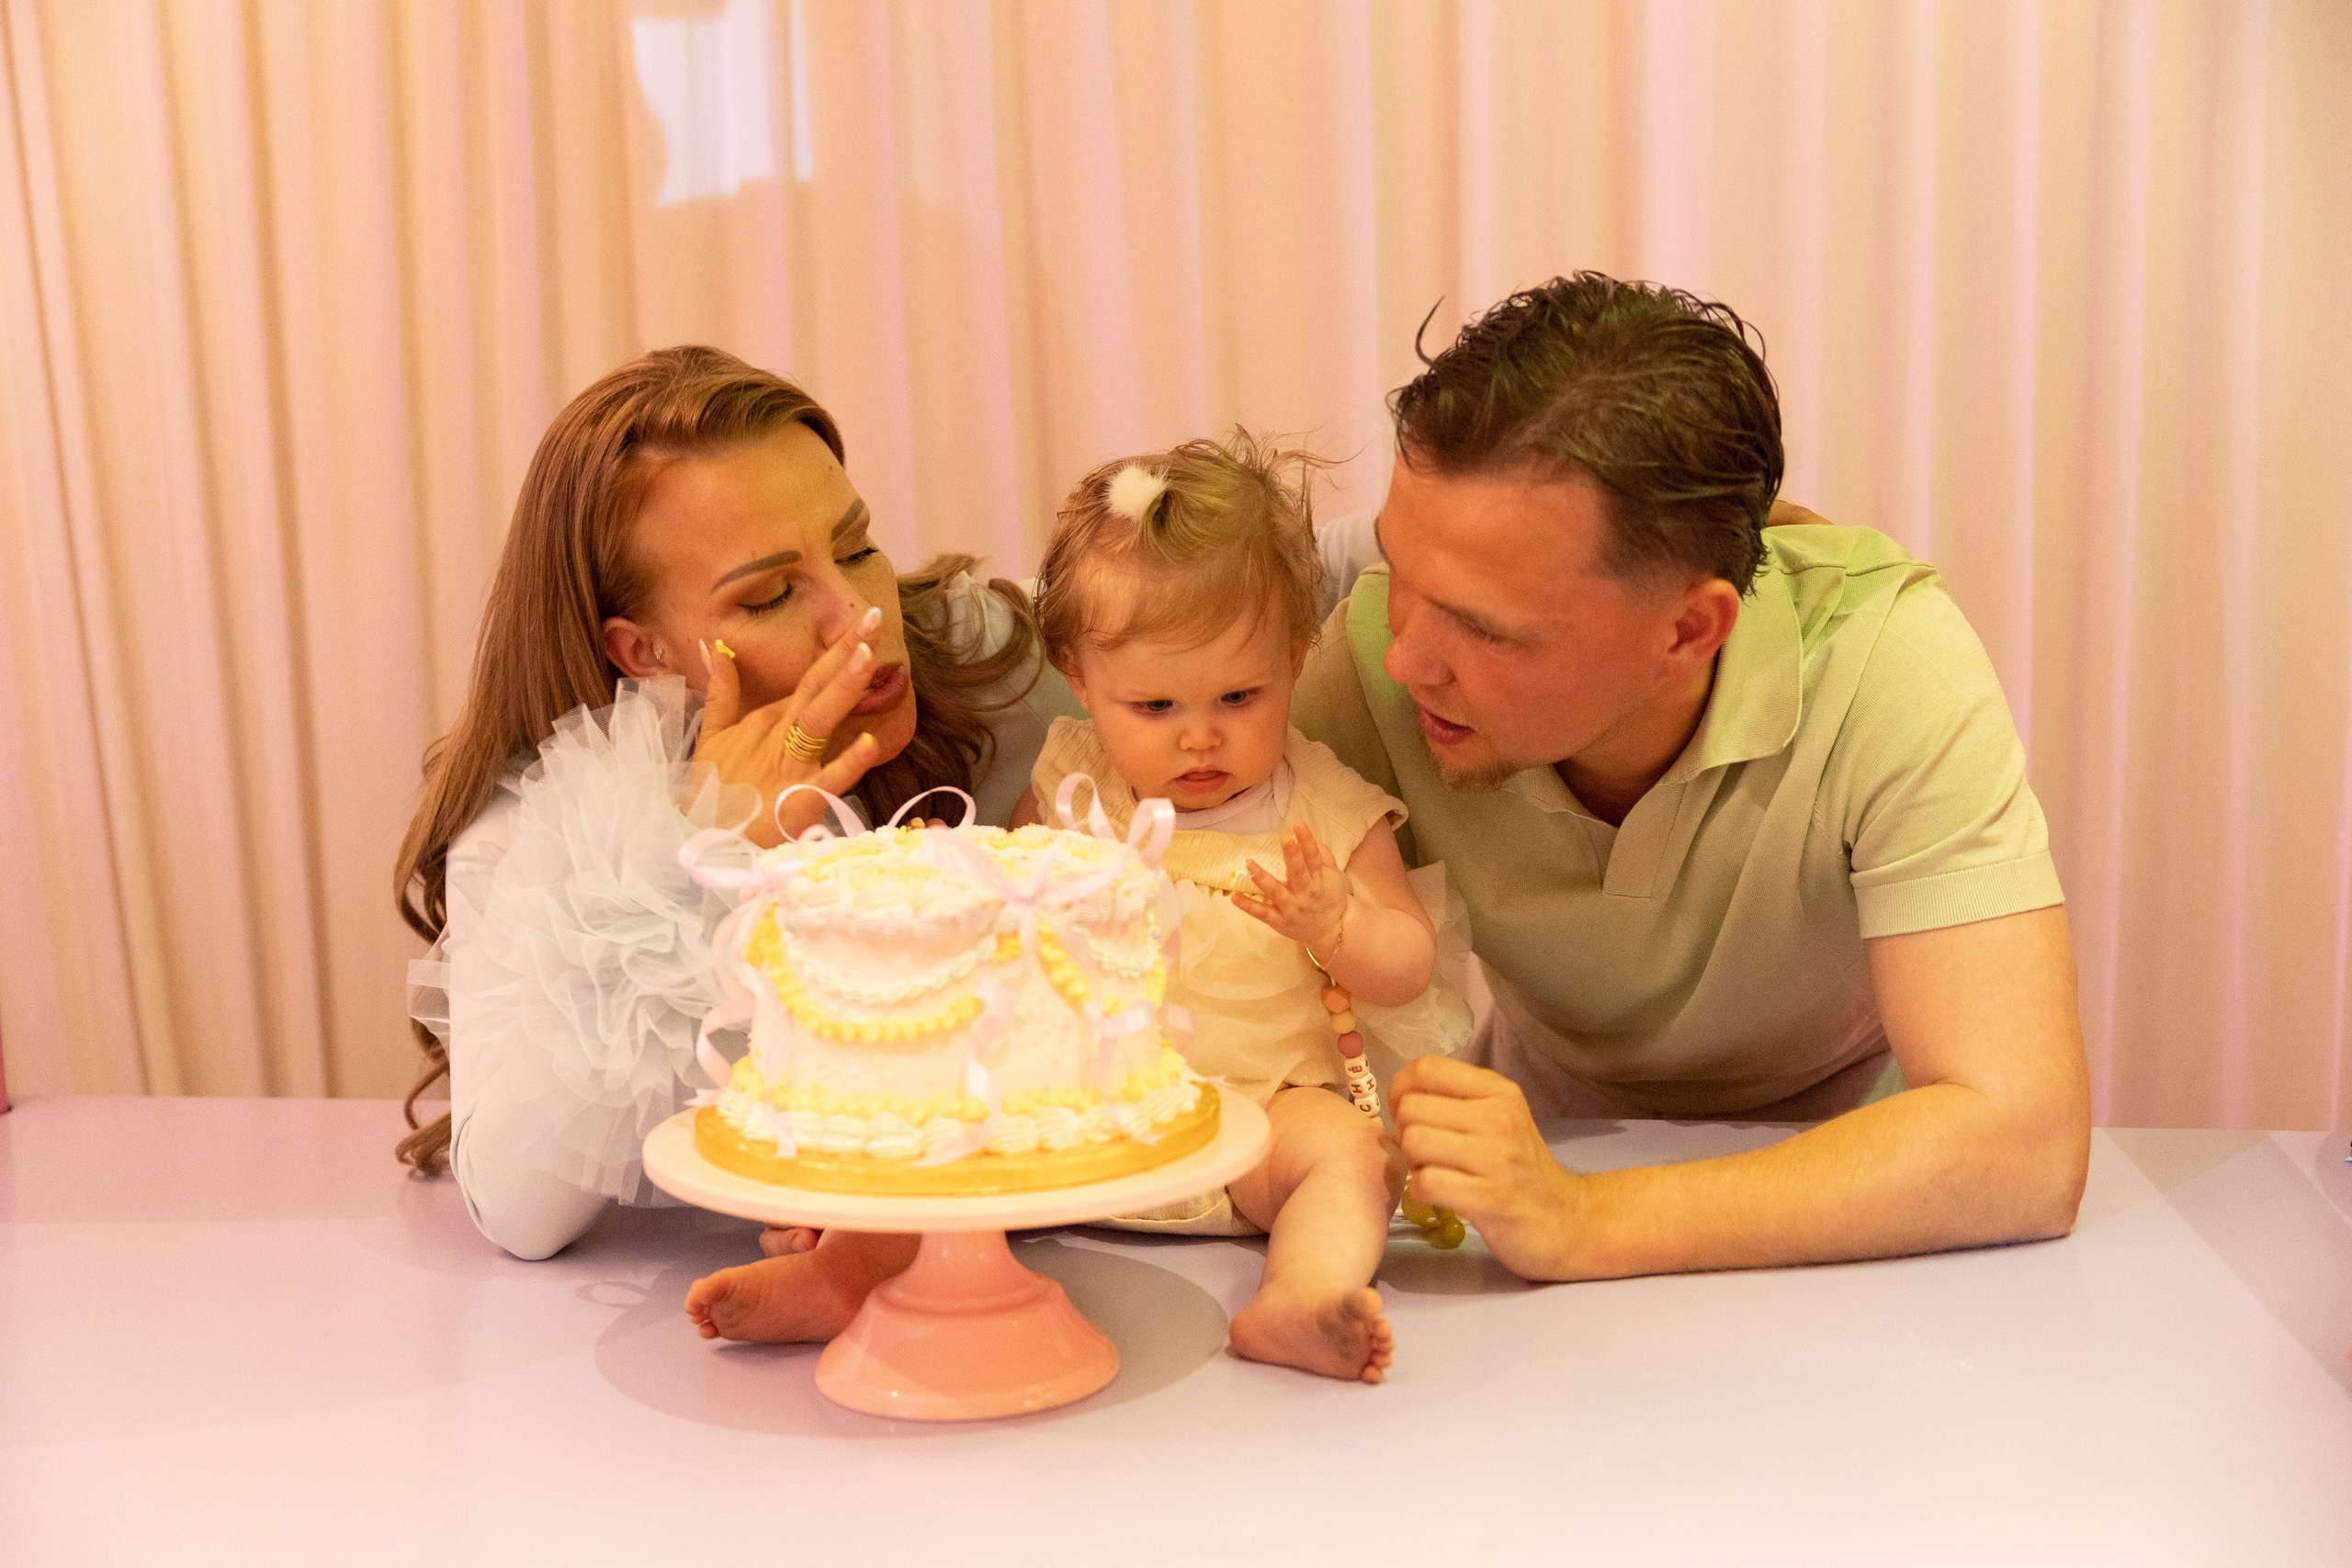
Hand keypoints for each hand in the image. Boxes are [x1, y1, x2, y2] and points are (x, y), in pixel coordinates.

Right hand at [694, 611, 884, 847]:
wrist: (701, 844)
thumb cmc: (712, 795)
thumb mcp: (711, 737)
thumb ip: (720, 691)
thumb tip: (711, 645)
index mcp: (767, 721)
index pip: (809, 678)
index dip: (837, 649)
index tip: (864, 621)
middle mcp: (779, 736)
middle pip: (815, 686)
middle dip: (845, 651)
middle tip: (872, 618)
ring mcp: (789, 766)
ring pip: (818, 720)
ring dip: (842, 689)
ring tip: (867, 658)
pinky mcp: (799, 799)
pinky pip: (827, 780)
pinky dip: (848, 763)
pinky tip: (870, 743)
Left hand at [1234, 823, 1349, 950]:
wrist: (1331, 931)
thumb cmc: (1329, 899)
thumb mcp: (1334, 877)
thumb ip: (1324, 858)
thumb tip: (1314, 840)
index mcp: (1319, 880)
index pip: (1314, 858)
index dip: (1307, 841)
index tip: (1298, 825)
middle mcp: (1306, 894)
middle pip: (1298, 873)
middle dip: (1292, 855)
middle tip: (1285, 838)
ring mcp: (1292, 909)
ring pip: (1276, 892)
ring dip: (1262, 878)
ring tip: (1249, 864)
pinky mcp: (1279, 922)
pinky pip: (1262, 913)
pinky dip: (1248, 906)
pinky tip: (1234, 896)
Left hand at [1390, 1056, 1585, 1279]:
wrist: (1562, 1218)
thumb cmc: (1519, 1166)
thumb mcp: (1499, 1116)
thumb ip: (1456, 1097)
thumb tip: (1401, 1092)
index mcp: (1497, 1091)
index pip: (1426, 1068)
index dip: (1401, 1089)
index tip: (1407, 1111)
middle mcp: (1498, 1117)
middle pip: (1412, 1108)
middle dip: (1404, 1131)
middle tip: (1423, 1151)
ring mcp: (1495, 1158)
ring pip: (1414, 1142)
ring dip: (1412, 1162)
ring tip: (1433, 1171)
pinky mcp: (1488, 1198)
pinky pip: (1425, 1183)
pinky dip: (1421, 1191)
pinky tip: (1439, 1194)